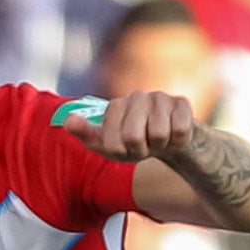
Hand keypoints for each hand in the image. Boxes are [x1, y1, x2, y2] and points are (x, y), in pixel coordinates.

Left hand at [68, 88, 203, 163]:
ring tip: (160, 139)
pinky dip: (179, 140)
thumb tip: (68, 121)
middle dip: (142, 150)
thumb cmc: (136, 144)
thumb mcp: (109, 145)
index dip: (123, 153)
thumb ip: (86, 134)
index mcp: (116, 106)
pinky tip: (175, 135)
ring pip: (160, 134)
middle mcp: (136, 96)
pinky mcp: (181, 103)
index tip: (128, 149)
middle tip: (146, 146)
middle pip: (134, 137)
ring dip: (162, 145)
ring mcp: (160, 97)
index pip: (114, 142)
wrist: (170, 142)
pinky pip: (180, 130)